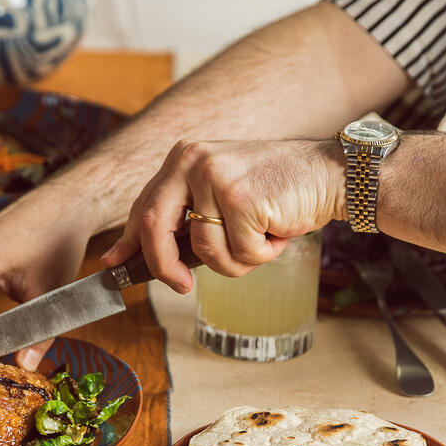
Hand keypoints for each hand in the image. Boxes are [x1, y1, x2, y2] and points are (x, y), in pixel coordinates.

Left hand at [100, 138, 345, 291]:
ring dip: (238, 260)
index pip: (144, 206)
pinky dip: (262, 255)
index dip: (129, 242)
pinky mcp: (240, 198)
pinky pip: (239, 254)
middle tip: (182, 287)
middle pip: (154, 227)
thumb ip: (186, 219)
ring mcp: (216, 177)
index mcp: (184, 158)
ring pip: (206, 251)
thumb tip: (141, 256)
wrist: (331, 175)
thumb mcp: (222, 197)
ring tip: (262, 235)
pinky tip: (277, 230)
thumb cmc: (278, 192)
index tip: (114, 264)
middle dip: (164, 267)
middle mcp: (193, 161)